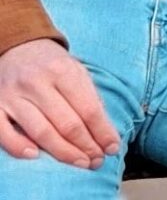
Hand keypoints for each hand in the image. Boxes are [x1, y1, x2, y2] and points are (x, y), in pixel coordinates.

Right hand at [0, 39, 119, 167]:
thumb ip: (89, 96)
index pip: (87, 108)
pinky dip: (19, 147)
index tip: (111, 148)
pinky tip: (36, 156)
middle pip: (66, 123)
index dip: (101, 131)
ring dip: (62, 152)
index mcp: (63, 70)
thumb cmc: (53, 64)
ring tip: (80, 163)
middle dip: (85, 146)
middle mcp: (38, 82)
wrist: (18, 47)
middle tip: (97, 161)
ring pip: (40, 131)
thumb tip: (105, 131)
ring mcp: (14, 95)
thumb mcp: (76, 70)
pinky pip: (4, 133)